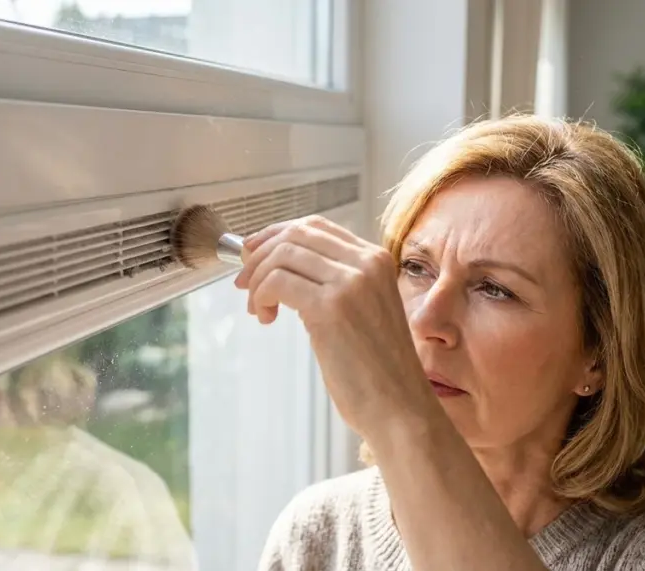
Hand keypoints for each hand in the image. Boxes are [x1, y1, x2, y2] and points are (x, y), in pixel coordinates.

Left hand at [234, 215, 433, 436]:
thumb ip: (335, 283)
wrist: (400, 406)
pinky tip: (266, 318)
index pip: (316, 226)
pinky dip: (261, 296)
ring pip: (282, 255)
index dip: (276, 235)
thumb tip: (280, 266)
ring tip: (259, 308)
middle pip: (294, 234)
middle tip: (244, 284)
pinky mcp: (331, 307)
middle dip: (259, 255)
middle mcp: (366, 263)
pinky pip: (277, 281)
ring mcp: (350, 282)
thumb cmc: (378, 370)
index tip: (255, 255)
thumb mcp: (363, 310)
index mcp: (377, 259)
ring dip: (257, 280)